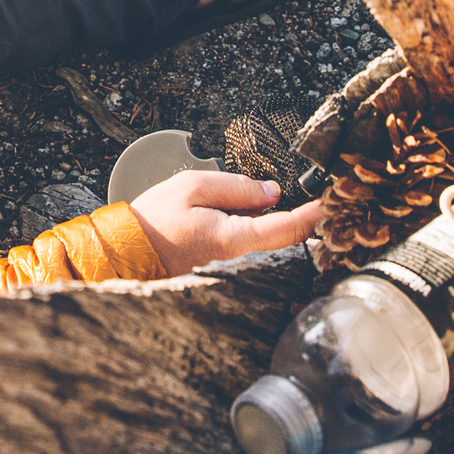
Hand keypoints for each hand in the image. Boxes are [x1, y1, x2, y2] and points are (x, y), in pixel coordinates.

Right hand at [127, 169, 323, 277]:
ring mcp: (230, 266)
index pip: (287, 228)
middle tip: (314, 194)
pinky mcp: (222, 266)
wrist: (124, 252)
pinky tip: (251, 212)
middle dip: (301, 216)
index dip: (313, 214)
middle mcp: (236, 258)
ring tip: (278, 198)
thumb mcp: (193, 187)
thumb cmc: (152, 221)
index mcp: (233, 238)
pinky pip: (249, 247)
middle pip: (283, 238)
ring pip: (267, 242)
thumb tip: (271, 192)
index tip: (329, 200)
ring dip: (278, 221)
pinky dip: (257, 228)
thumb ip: (236, 187)